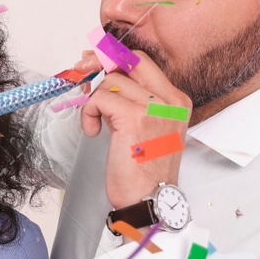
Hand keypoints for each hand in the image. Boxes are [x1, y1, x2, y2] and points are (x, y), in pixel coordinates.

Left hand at [69, 49, 191, 209]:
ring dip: (94, 101)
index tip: (95, 64)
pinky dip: (88, 112)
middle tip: (83, 75)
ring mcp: (154, 107)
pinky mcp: (134, 117)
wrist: (150, 198)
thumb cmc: (145, 169)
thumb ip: (131, 101)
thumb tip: (105, 77)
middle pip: (131, 61)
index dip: (116, 60)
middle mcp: (170, 100)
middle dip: (101, 62)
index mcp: (176, 100)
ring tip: (97, 123)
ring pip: (111, 80)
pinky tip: (93, 131)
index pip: (144, 63)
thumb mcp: (146, 127)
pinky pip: (99, 98)